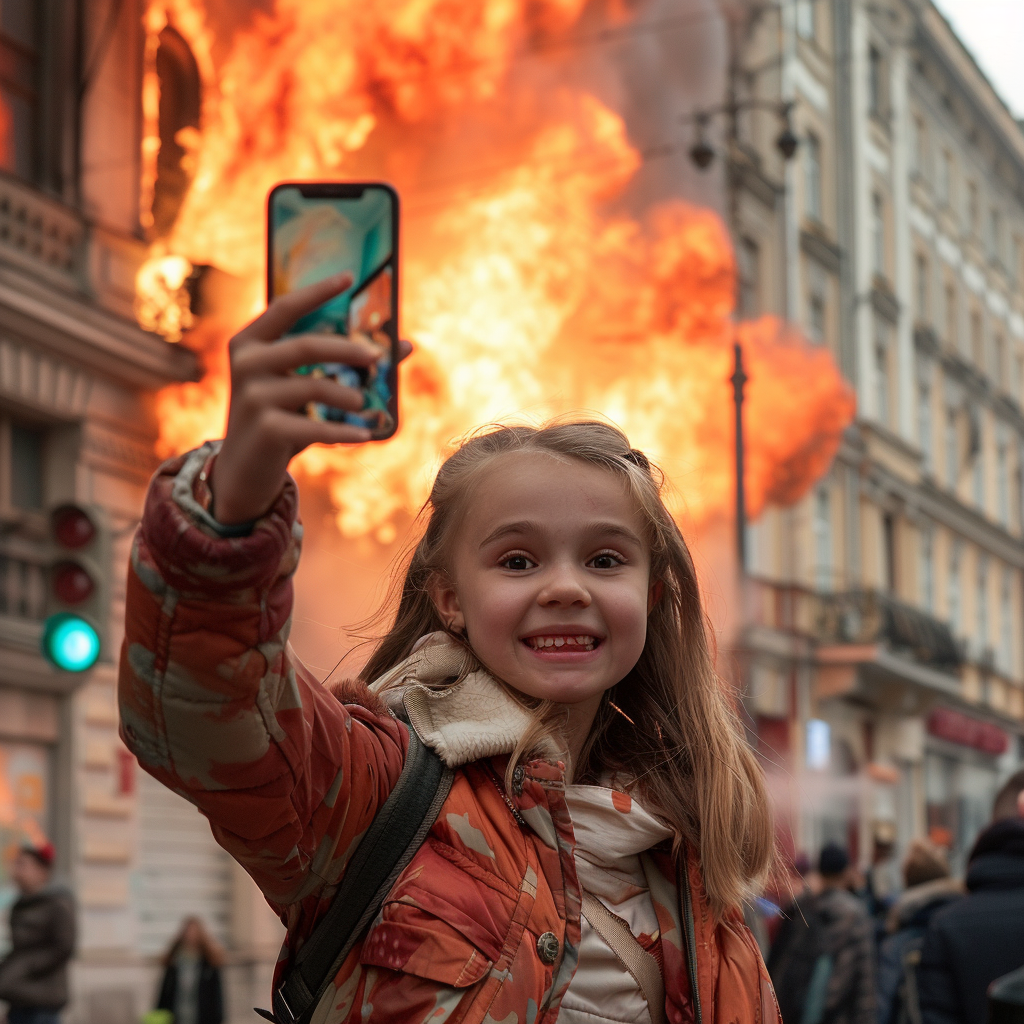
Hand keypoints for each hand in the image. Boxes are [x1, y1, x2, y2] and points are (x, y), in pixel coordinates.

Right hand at [209, 272, 408, 524]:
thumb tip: (403, 345)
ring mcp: (252, 396)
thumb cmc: (282, 419)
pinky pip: (316, 426)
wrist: (244, 471)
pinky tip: (365, 435)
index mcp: (250, 342)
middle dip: (347, 350)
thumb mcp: (305, 388)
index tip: (350, 276)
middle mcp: (246, 363)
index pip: (286, 307)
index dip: (317, 291)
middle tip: (376, 357)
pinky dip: (344, 432)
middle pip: (307, 345)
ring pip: (314, 387)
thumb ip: (343, 366)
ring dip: (348, 396)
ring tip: (364, 404)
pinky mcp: (265, 429)